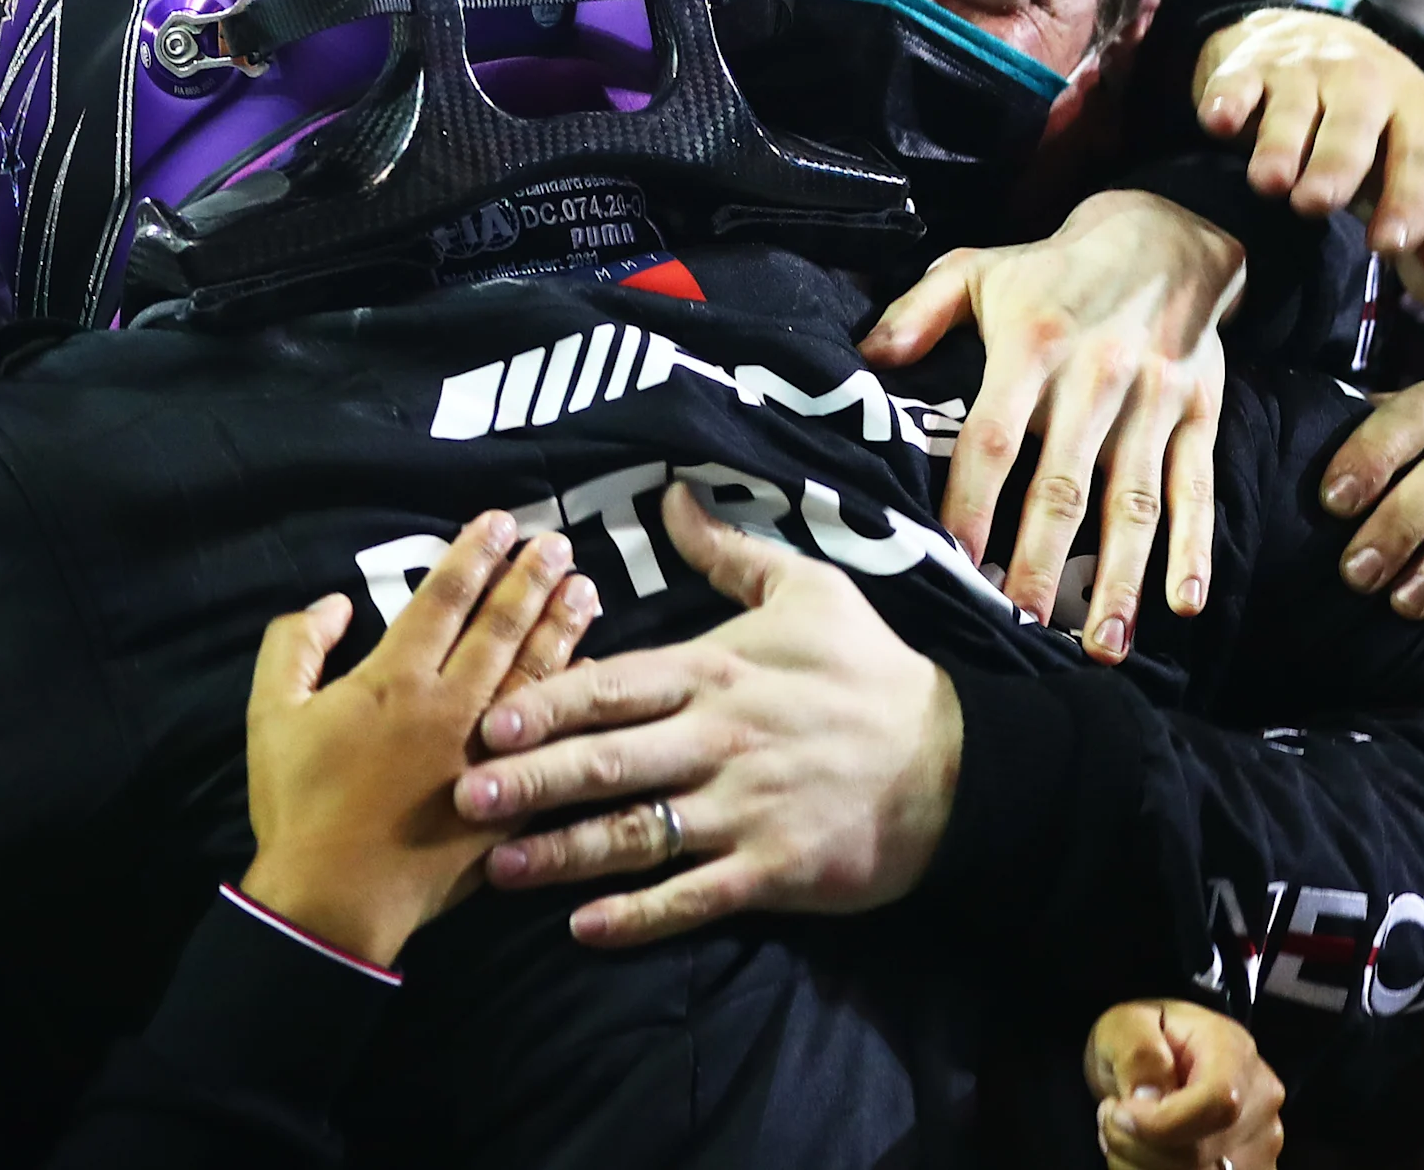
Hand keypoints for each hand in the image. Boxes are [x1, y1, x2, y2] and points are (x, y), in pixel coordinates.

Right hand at [240, 510, 597, 968]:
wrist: (331, 898)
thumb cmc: (297, 804)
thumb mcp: (269, 714)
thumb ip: (295, 646)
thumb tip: (336, 603)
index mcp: (393, 680)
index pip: (444, 600)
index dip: (473, 556)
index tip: (499, 522)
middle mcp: (450, 706)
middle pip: (501, 628)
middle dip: (531, 580)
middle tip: (558, 543)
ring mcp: (486, 754)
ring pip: (535, 675)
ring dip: (562, 628)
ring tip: (587, 590)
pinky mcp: (507, 800)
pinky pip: (551, 740)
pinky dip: (573, 702)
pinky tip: (594, 674)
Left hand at [457, 487, 962, 946]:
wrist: (959, 764)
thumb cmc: (871, 672)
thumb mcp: (810, 588)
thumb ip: (729, 550)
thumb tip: (669, 496)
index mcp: (718, 672)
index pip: (613, 686)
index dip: (545, 704)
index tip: (485, 720)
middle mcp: (720, 739)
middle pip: (608, 762)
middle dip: (531, 781)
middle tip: (464, 797)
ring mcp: (746, 808)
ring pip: (638, 833)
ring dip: (564, 853)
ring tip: (499, 869)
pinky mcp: (774, 869)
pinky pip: (694, 895)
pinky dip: (640, 916)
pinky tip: (585, 928)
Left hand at [861, 189, 1237, 658]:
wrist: (1167, 232)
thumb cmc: (1052, 267)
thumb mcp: (977, 269)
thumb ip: (917, 313)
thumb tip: (865, 358)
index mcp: (1031, 345)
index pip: (994, 438)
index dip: (974, 503)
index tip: (956, 565)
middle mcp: (1095, 377)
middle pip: (1065, 485)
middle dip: (1044, 565)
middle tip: (1024, 629)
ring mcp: (1153, 399)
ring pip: (1135, 500)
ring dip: (1122, 578)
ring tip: (1103, 648)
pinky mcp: (1199, 411)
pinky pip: (1196, 485)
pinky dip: (1195, 546)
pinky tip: (1184, 603)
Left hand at [1083, 1000, 1284, 1169]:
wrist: (1156, 1058)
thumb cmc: (1145, 1038)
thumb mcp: (1125, 1024)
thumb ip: (1137, 1051)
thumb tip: (1148, 1095)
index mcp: (1234, 1051)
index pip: (1218, 1103)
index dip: (1162, 1122)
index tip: (1120, 1112)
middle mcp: (1259, 1100)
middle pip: (1198, 1154)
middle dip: (1136, 1143)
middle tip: (1112, 1115)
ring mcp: (1259, 1142)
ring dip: (1140, 1162)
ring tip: (1127, 1132)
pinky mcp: (1248, 1169)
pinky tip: (1143, 1151)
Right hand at [1194, 8, 1423, 313]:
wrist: (1312, 37)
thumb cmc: (1369, 128)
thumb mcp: (1402, 170)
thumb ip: (1423, 236)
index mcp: (1417, 112)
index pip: (1418, 159)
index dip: (1408, 201)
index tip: (1390, 246)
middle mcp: (1366, 84)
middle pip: (1353, 127)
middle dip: (1336, 164)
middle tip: (1316, 204)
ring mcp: (1304, 71)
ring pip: (1293, 108)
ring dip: (1279, 143)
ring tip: (1269, 183)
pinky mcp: (1250, 67)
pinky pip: (1238, 83)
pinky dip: (1227, 100)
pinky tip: (1216, 121)